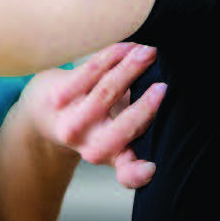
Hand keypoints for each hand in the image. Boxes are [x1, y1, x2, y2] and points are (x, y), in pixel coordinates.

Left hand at [22, 42, 164, 188]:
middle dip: (145, 107)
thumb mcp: (121, 133)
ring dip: (131, 69)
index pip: (128, 173)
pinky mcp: (57, 96)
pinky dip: (112, 56)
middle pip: (122, 128)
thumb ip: (143, 132)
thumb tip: (173, 103)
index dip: (138, 174)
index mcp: (113, 156)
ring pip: (106, 92)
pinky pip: (90, 71)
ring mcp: (71, 122)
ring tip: (149, 52)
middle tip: (165, 86)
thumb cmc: (97, 119)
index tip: (152, 167)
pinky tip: (128, 46)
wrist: (46, 112)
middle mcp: (90, 146)